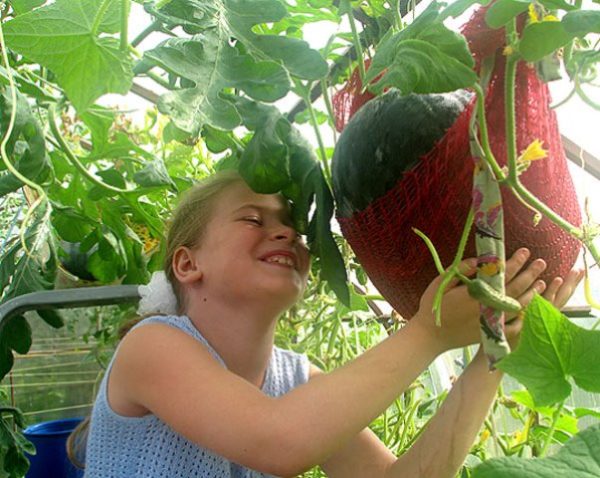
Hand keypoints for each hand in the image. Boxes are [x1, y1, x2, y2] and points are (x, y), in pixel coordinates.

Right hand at [413, 248, 582, 352]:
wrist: (431, 336)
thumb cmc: (434, 307)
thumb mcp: (441, 283)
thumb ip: (460, 270)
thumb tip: (479, 260)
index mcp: (476, 293)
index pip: (501, 275)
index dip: (514, 262)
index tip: (524, 252)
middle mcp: (487, 307)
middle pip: (514, 289)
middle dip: (529, 274)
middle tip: (541, 262)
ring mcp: (492, 321)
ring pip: (518, 306)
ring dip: (531, 293)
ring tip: (542, 282)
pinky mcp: (492, 333)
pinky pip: (514, 325)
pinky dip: (524, 316)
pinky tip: (531, 307)